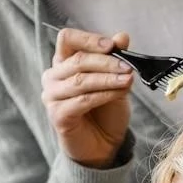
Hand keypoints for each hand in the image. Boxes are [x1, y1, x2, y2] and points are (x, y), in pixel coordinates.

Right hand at [41, 28, 133, 168]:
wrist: (104, 145)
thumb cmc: (106, 112)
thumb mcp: (116, 82)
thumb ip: (116, 60)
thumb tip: (123, 36)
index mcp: (63, 63)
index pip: (68, 39)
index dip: (89, 39)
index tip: (113, 45)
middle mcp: (53, 77)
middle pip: (77, 60)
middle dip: (106, 62)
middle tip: (129, 67)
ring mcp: (52, 97)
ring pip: (81, 81)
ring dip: (108, 79)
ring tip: (128, 80)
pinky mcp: (59, 116)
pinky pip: (82, 100)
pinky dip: (104, 95)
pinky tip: (119, 94)